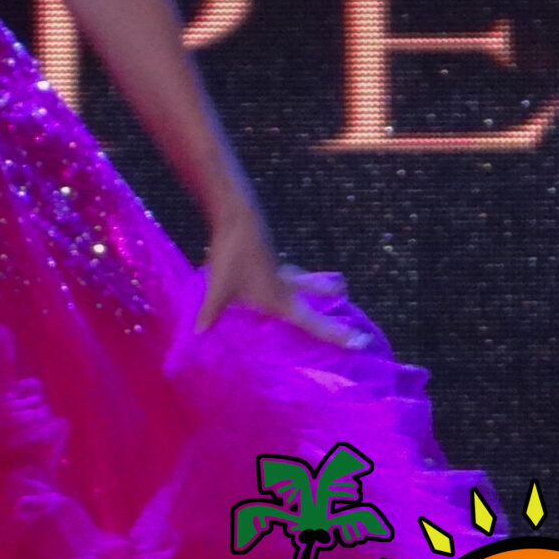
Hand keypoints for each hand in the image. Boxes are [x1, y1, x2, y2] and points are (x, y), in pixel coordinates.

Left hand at [196, 205, 368, 348]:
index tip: (361, 342)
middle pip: (315, 296)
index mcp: (281, 299)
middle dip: (331, 306)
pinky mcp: (269, 256)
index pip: (314, 323)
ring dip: (317, 286)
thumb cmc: (233, 256)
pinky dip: (294, 278)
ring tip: (333, 287)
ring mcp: (278, 268)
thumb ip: (210, 313)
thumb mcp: (219, 289)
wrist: (238, 217)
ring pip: (303, 280)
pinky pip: (287, 272)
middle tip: (350, 308)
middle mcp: (285, 285)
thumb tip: (197, 334)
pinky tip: (281, 277)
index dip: (337, 335)